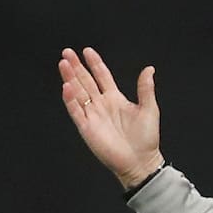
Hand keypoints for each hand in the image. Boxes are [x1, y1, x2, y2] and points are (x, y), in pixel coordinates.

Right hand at [58, 47, 163, 189]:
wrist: (141, 162)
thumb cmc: (146, 138)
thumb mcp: (149, 109)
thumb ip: (145, 89)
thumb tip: (149, 69)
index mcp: (115, 99)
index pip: (102, 76)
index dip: (95, 63)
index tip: (87, 51)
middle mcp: (101, 105)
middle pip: (86, 81)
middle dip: (77, 67)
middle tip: (67, 52)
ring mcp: (93, 115)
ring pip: (78, 93)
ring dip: (70, 78)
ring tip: (63, 64)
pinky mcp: (87, 128)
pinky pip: (76, 111)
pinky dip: (70, 99)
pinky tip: (67, 87)